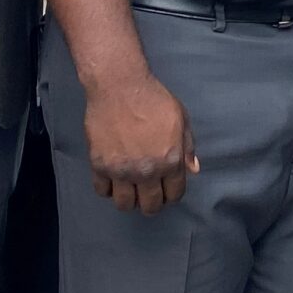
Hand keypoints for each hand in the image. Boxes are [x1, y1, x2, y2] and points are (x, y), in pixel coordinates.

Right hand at [81, 70, 199, 214]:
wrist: (120, 87)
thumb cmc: (154, 99)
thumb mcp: (180, 119)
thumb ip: (187, 147)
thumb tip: (193, 170)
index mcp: (170, 161)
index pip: (174, 194)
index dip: (171, 194)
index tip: (166, 190)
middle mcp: (147, 171)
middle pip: (150, 205)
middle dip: (151, 203)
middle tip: (147, 193)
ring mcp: (121, 170)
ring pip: (124, 204)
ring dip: (129, 199)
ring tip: (129, 188)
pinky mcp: (99, 165)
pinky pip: (102, 191)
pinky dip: (107, 189)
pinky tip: (112, 179)